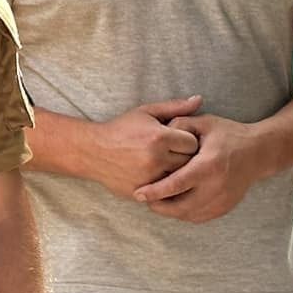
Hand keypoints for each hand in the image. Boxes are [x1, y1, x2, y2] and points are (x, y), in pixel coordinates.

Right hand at [80, 96, 201, 197]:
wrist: (92, 151)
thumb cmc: (121, 129)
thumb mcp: (146, 112)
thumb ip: (175, 107)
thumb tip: (199, 99)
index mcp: (159, 137)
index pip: (192, 143)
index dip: (188, 141)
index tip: (180, 141)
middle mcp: (156, 158)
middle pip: (188, 163)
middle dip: (184, 158)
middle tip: (176, 154)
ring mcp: (149, 177)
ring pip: (178, 179)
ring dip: (176, 173)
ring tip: (167, 165)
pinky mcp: (142, 191)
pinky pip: (165, 192)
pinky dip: (165, 187)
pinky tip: (159, 177)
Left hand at [135, 114, 267, 222]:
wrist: (259, 152)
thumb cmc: (228, 135)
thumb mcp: (205, 123)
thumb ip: (181, 124)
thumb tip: (160, 131)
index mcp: (209, 165)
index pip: (177, 184)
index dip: (155, 191)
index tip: (138, 194)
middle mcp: (216, 186)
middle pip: (180, 206)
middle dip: (158, 205)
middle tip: (143, 198)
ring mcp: (222, 200)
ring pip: (187, 215)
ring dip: (169, 211)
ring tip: (155, 201)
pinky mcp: (224, 208)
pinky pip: (198, 217)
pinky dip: (183, 213)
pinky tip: (173, 204)